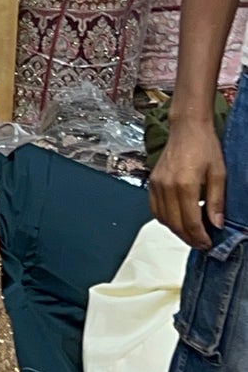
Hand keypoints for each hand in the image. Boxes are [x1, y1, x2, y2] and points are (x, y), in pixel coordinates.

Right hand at [150, 113, 225, 249]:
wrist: (187, 128)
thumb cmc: (204, 146)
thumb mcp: (219, 173)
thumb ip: (216, 201)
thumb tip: (216, 224)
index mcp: (186, 184)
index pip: (191, 222)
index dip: (200, 237)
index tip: (208, 243)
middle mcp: (167, 187)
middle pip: (175, 224)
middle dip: (189, 238)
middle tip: (201, 243)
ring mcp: (157, 185)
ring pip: (163, 220)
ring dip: (177, 231)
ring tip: (191, 234)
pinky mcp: (152, 183)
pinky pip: (155, 209)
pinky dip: (165, 220)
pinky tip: (177, 220)